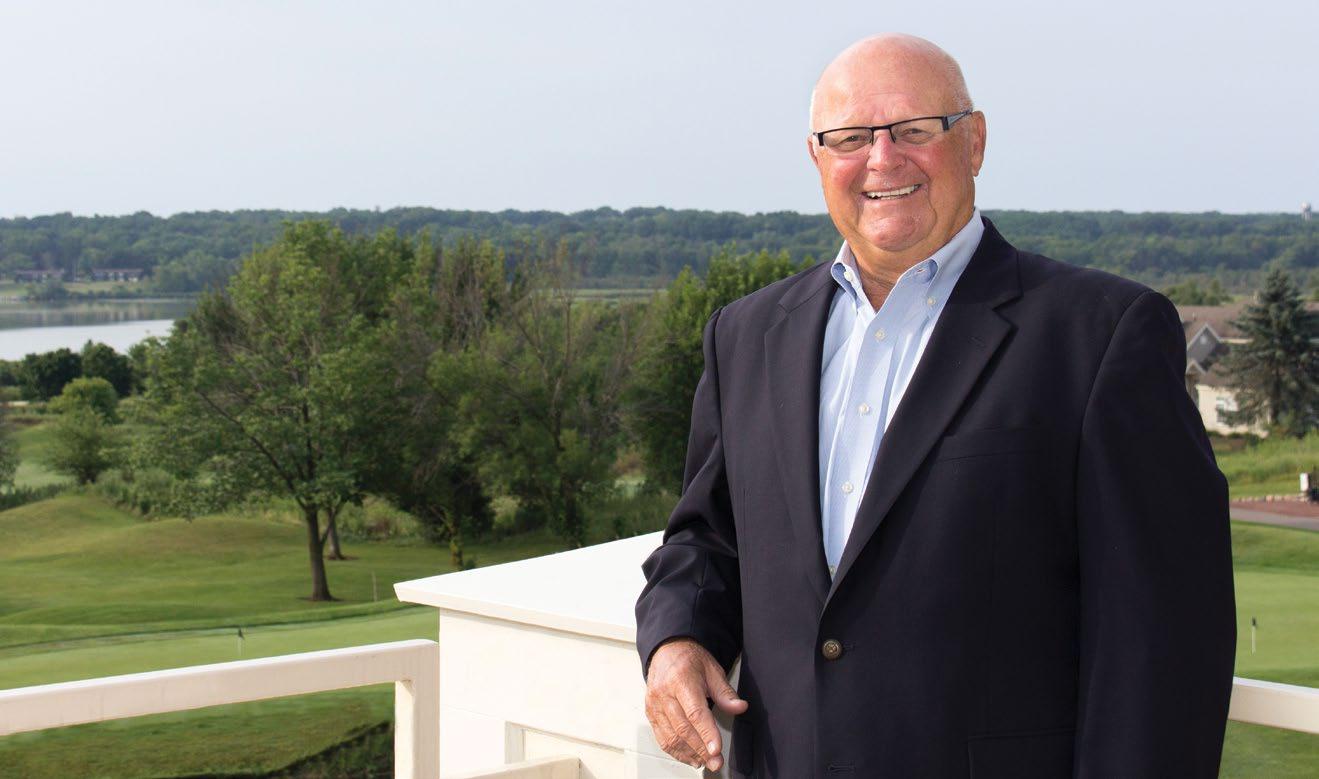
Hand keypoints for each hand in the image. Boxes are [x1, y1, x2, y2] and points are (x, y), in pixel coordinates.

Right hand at [644, 637, 748, 771]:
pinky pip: (662, 738)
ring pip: (671, 737)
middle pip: (682, 728)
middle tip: (716, 761)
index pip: (695, 712)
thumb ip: (725, 692)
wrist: (666, 651)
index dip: (706, 733)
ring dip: (689, 754)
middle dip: (701, 749)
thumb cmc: (688, 660)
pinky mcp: (650, 713)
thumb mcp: (712, 669)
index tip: (717, 749)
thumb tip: (739, 707)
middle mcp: (664, 693)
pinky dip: (676, 751)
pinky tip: (690, 757)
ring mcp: (655, 705)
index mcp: (681, 680)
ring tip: (705, 761)